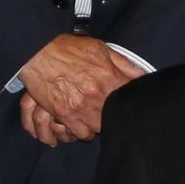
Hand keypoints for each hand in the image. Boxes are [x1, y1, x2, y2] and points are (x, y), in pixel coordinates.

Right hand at [17, 36, 144, 140]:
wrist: (38, 51)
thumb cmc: (70, 49)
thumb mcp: (102, 50)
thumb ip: (125, 65)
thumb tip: (146, 76)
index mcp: (110, 78)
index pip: (132, 99)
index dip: (134, 105)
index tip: (132, 107)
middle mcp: (97, 96)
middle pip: (115, 120)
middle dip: (113, 117)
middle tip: (108, 112)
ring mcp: (81, 107)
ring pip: (98, 130)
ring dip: (97, 126)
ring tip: (93, 119)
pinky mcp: (64, 114)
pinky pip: (78, 134)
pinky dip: (80, 132)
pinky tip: (80, 124)